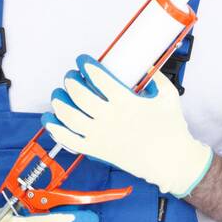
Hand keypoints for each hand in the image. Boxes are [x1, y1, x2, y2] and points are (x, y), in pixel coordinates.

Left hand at [43, 54, 212, 197]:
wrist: (170, 161)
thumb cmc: (171, 130)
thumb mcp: (169, 96)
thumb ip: (157, 78)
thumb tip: (147, 65)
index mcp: (126, 102)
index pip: (99, 77)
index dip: (87, 65)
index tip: (83, 60)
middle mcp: (110, 118)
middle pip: (79, 94)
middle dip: (70, 80)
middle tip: (70, 76)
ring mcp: (101, 135)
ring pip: (69, 116)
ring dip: (59, 101)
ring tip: (58, 93)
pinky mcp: (96, 150)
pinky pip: (69, 140)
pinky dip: (56, 129)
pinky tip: (50, 119)